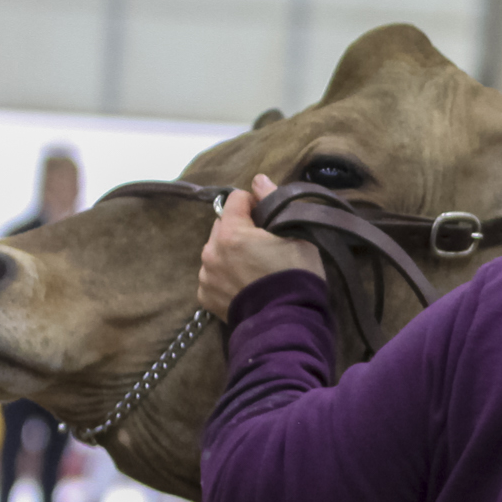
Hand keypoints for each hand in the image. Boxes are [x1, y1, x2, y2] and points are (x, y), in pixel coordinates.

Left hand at [196, 175, 323, 315]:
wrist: (287, 323)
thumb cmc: (296, 277)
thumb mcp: (296, 235)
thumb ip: (273, 201)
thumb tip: (259, 178)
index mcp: (231, 232)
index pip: (236, 200)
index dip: (255, 206)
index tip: (270, 221)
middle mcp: (211, 251)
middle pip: (223, 226)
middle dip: (240, 230)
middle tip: (265, 248)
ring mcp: (206, 275)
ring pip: (216, 251)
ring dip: (231, 254)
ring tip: (255, 270)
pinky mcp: (205, 296)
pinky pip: (213, 276)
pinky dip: (225, 277)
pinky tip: (245, 286)